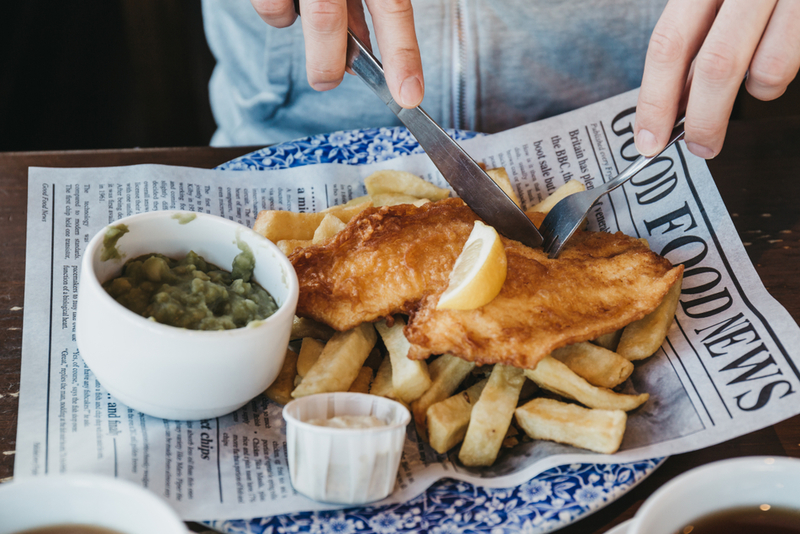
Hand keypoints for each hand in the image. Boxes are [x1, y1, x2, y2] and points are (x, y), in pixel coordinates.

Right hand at [250, 0, 423, 107]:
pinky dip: (276, 11)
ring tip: (305, 19)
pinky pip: (266, 4)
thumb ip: (365, 4)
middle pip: (325, 20)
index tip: (408, 94)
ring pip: (286, 13)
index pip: (392, 7)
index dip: (403, 54)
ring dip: (295, 30)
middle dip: (327, 64)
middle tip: (328, 79)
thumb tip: (362, 49)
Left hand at [635, 0, 799, 158]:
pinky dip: (779, 75)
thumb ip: (698, 36)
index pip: (669, 44)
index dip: (655, 99)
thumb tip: (673, 101)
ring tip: (755, 78)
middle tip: (699, 145)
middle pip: (715, 65)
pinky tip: (781, 51)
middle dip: (703, 118)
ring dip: (756, 90)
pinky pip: (792, 61)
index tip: (648, 138)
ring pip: (765, 71)